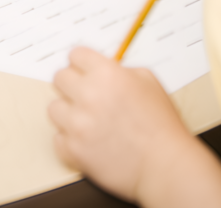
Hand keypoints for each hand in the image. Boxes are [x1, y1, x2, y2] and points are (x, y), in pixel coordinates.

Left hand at [48, 47, 192, 202]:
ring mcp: (78, 124)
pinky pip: (58, 138)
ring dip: (68, 113)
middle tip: (86, 97)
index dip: (82, 64)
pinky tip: (87, 141)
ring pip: (54, 108)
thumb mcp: (148, 82)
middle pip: (60, 78)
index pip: (75, 55)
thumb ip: (121, 70)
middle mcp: (88, 94)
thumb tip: (102, 68)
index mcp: (106, 74)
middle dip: (72, 85)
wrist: (166, 165)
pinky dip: (70, 141)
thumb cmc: (161, 126)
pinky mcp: (74, 150)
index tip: (84, 71)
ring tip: (87, 121)